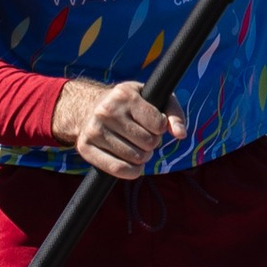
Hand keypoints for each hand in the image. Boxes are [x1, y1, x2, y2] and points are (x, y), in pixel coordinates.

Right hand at [53, 77, 184, 180]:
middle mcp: (106, 111)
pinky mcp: (85, 148)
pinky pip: (118, 170)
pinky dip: (132, 171)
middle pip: (148, 143)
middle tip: (142, 137)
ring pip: (136, 158)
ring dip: (142, 157)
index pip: (158, 124)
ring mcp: (94, 130)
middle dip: (151, 143)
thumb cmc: (129, 105)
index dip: (160, 128)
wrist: (88, 108)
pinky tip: (132, 164)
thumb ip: (173, 113)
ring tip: (135, 146)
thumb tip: (181, 134)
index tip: (153, 124)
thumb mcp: (152, 98)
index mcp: (124, 95)